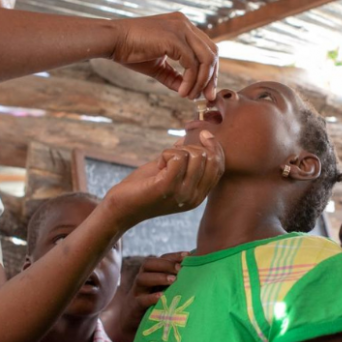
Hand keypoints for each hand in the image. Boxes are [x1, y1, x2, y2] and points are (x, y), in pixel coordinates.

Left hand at [104, 130, 223, 229]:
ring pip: (195, 155)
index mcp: (199, 195)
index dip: (215, 147)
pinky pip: (177, 157)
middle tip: (172, 155)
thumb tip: (198, 136)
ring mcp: (182, 193)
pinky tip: (158, 164)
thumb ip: (186, 158)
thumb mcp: (170, 172)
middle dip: (192, 147)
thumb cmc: (144, 188)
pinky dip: (166, 153)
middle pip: (209, 158)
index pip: (219, 167)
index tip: (204, 134)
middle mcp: (195, 197)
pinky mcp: (167, 187)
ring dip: (176, 151)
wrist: (122, 208)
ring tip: (162, 163)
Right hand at [110, 12, 218, 100]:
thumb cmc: (130, 50)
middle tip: (207, 97)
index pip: (207, 48)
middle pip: (212, 52)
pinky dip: (190, 81)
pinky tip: (181, 92)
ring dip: (202, 81)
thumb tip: (187, 91)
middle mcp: (185, 24)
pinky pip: (192, 64)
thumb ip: (174, 76)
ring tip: (190, 96)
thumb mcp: (157, 65)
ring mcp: (181, 29)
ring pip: (206, 58)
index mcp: (183, 26)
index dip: (210, 71)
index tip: (205, 90)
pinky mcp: (174, 38)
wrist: (112, 40)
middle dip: (212, 77)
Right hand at [111, 251, 188, 341]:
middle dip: (165, 264)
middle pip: (148, 264)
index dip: (173, 255)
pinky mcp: (134, 306)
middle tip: (180, 269)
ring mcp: (137, 292)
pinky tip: (161, 297)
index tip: (188, 256)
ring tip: (173, 280)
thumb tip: (198, 269)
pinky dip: (150, 298)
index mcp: (151, 272)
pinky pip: (141, 300)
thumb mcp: (164, 288)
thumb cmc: (154, 302)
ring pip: (142, 279)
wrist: (133, 320)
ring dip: (159, 277)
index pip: (161, 258)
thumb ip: (176, 279)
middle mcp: (142, 278)